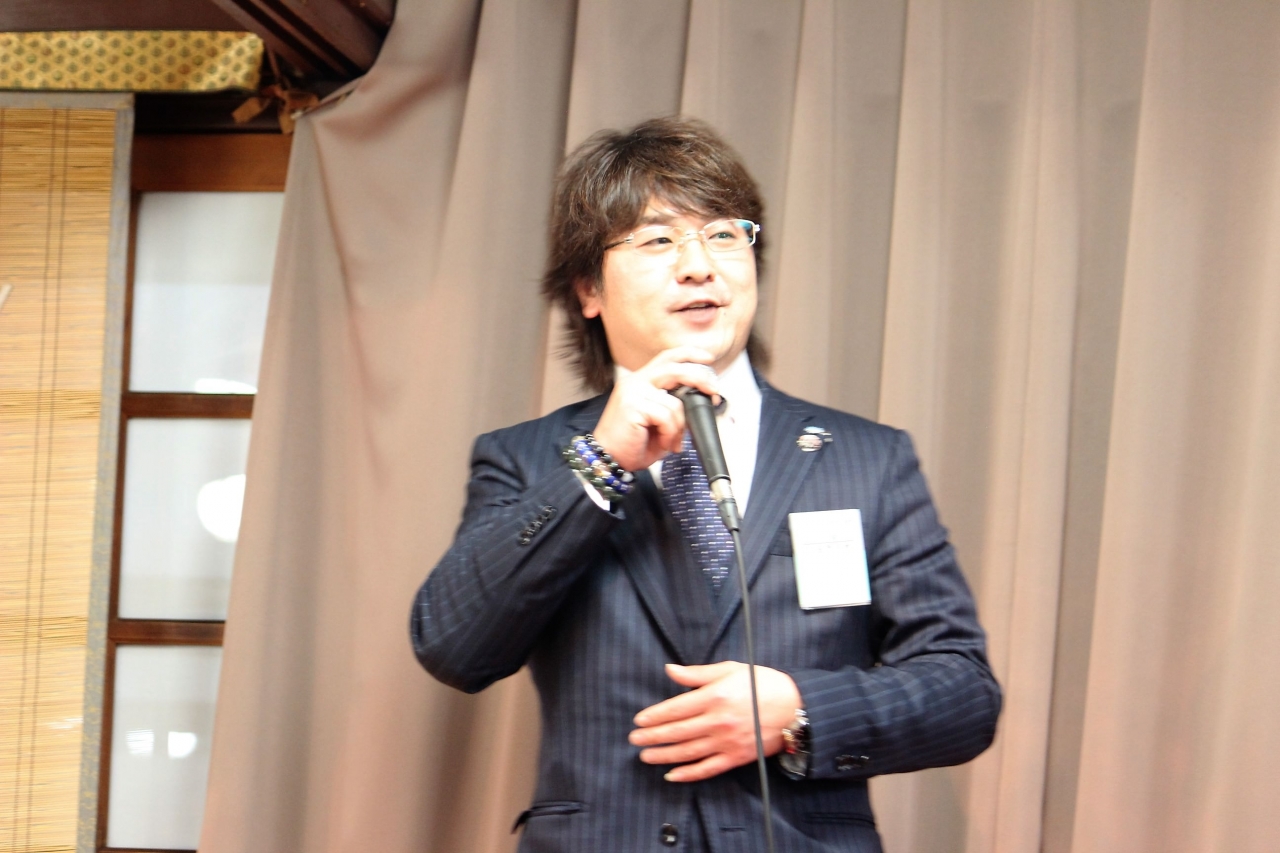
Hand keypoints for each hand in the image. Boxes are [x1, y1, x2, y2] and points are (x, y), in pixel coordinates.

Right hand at [591, 347, 722, 471]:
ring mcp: (633, 392)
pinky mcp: (633, 406)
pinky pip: (667, 416)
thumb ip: (675, 405)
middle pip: (674, 368)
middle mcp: (635, 382)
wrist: (608, 460)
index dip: (689, 354)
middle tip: (714, 391)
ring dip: (680, 427)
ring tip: (671, 441)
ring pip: (675, 403)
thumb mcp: (660, 421)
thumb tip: (700, 399)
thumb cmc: (633, 443)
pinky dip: (670, 434)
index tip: (709, 358)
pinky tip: (662, 443)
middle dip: (700, 377)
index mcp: (641, 381)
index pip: (667, 357)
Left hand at [629, 662, 801, 781]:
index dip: (654, 716)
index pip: (675, 709)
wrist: (795, 707)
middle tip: (634, 740)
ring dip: (663, 756)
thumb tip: (669, 670)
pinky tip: (672, 775)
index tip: (639, 720)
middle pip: (676, 732)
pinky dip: (688, 774)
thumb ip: (697, 674)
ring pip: (687, 752)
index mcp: (714, 697)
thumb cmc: (763, 684)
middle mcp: (717, 721)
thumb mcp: (730, 670)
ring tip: (646, 756)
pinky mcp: (736, 758)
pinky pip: (707, 769)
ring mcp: (726, 742)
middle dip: (652, 737)